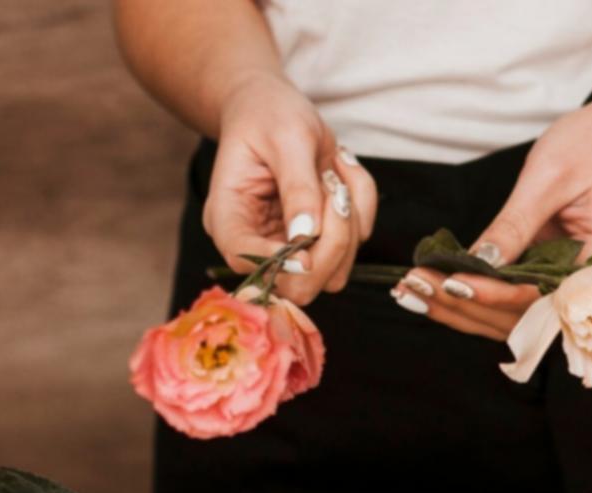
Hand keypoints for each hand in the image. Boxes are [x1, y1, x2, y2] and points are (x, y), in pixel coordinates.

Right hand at [206, 74, 377, 305]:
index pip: (244, 259)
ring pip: (333, 273)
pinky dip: (362, 205)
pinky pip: (357, 241)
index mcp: (229, 217)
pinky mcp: (321, 240)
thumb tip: (308, 234)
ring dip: (349, 223)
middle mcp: (257, 241)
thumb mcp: (285, 138)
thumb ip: (297, 186)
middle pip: (297, 285)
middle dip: (330, 244)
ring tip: (333, 172)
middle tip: (334, 190)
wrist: (274, 107)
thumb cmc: (270, 116)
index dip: (279, 261)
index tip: (310, 237)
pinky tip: (339, 171)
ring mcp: (291, 246)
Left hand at [392, 82, 591, 337]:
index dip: (494, 295)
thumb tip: (479, 263)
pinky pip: (511, 297)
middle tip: (414, 288)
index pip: (542, 295)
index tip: (452, 284)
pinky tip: (434, 288)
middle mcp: (588, 283)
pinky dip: (474, 295)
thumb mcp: (549, 177)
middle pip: (523, 318)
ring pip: (512, 316)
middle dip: (466, 307)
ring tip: (412, 292)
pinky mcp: (550, 273)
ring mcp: (568, 282)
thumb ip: (515, 225)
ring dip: (462, 309)